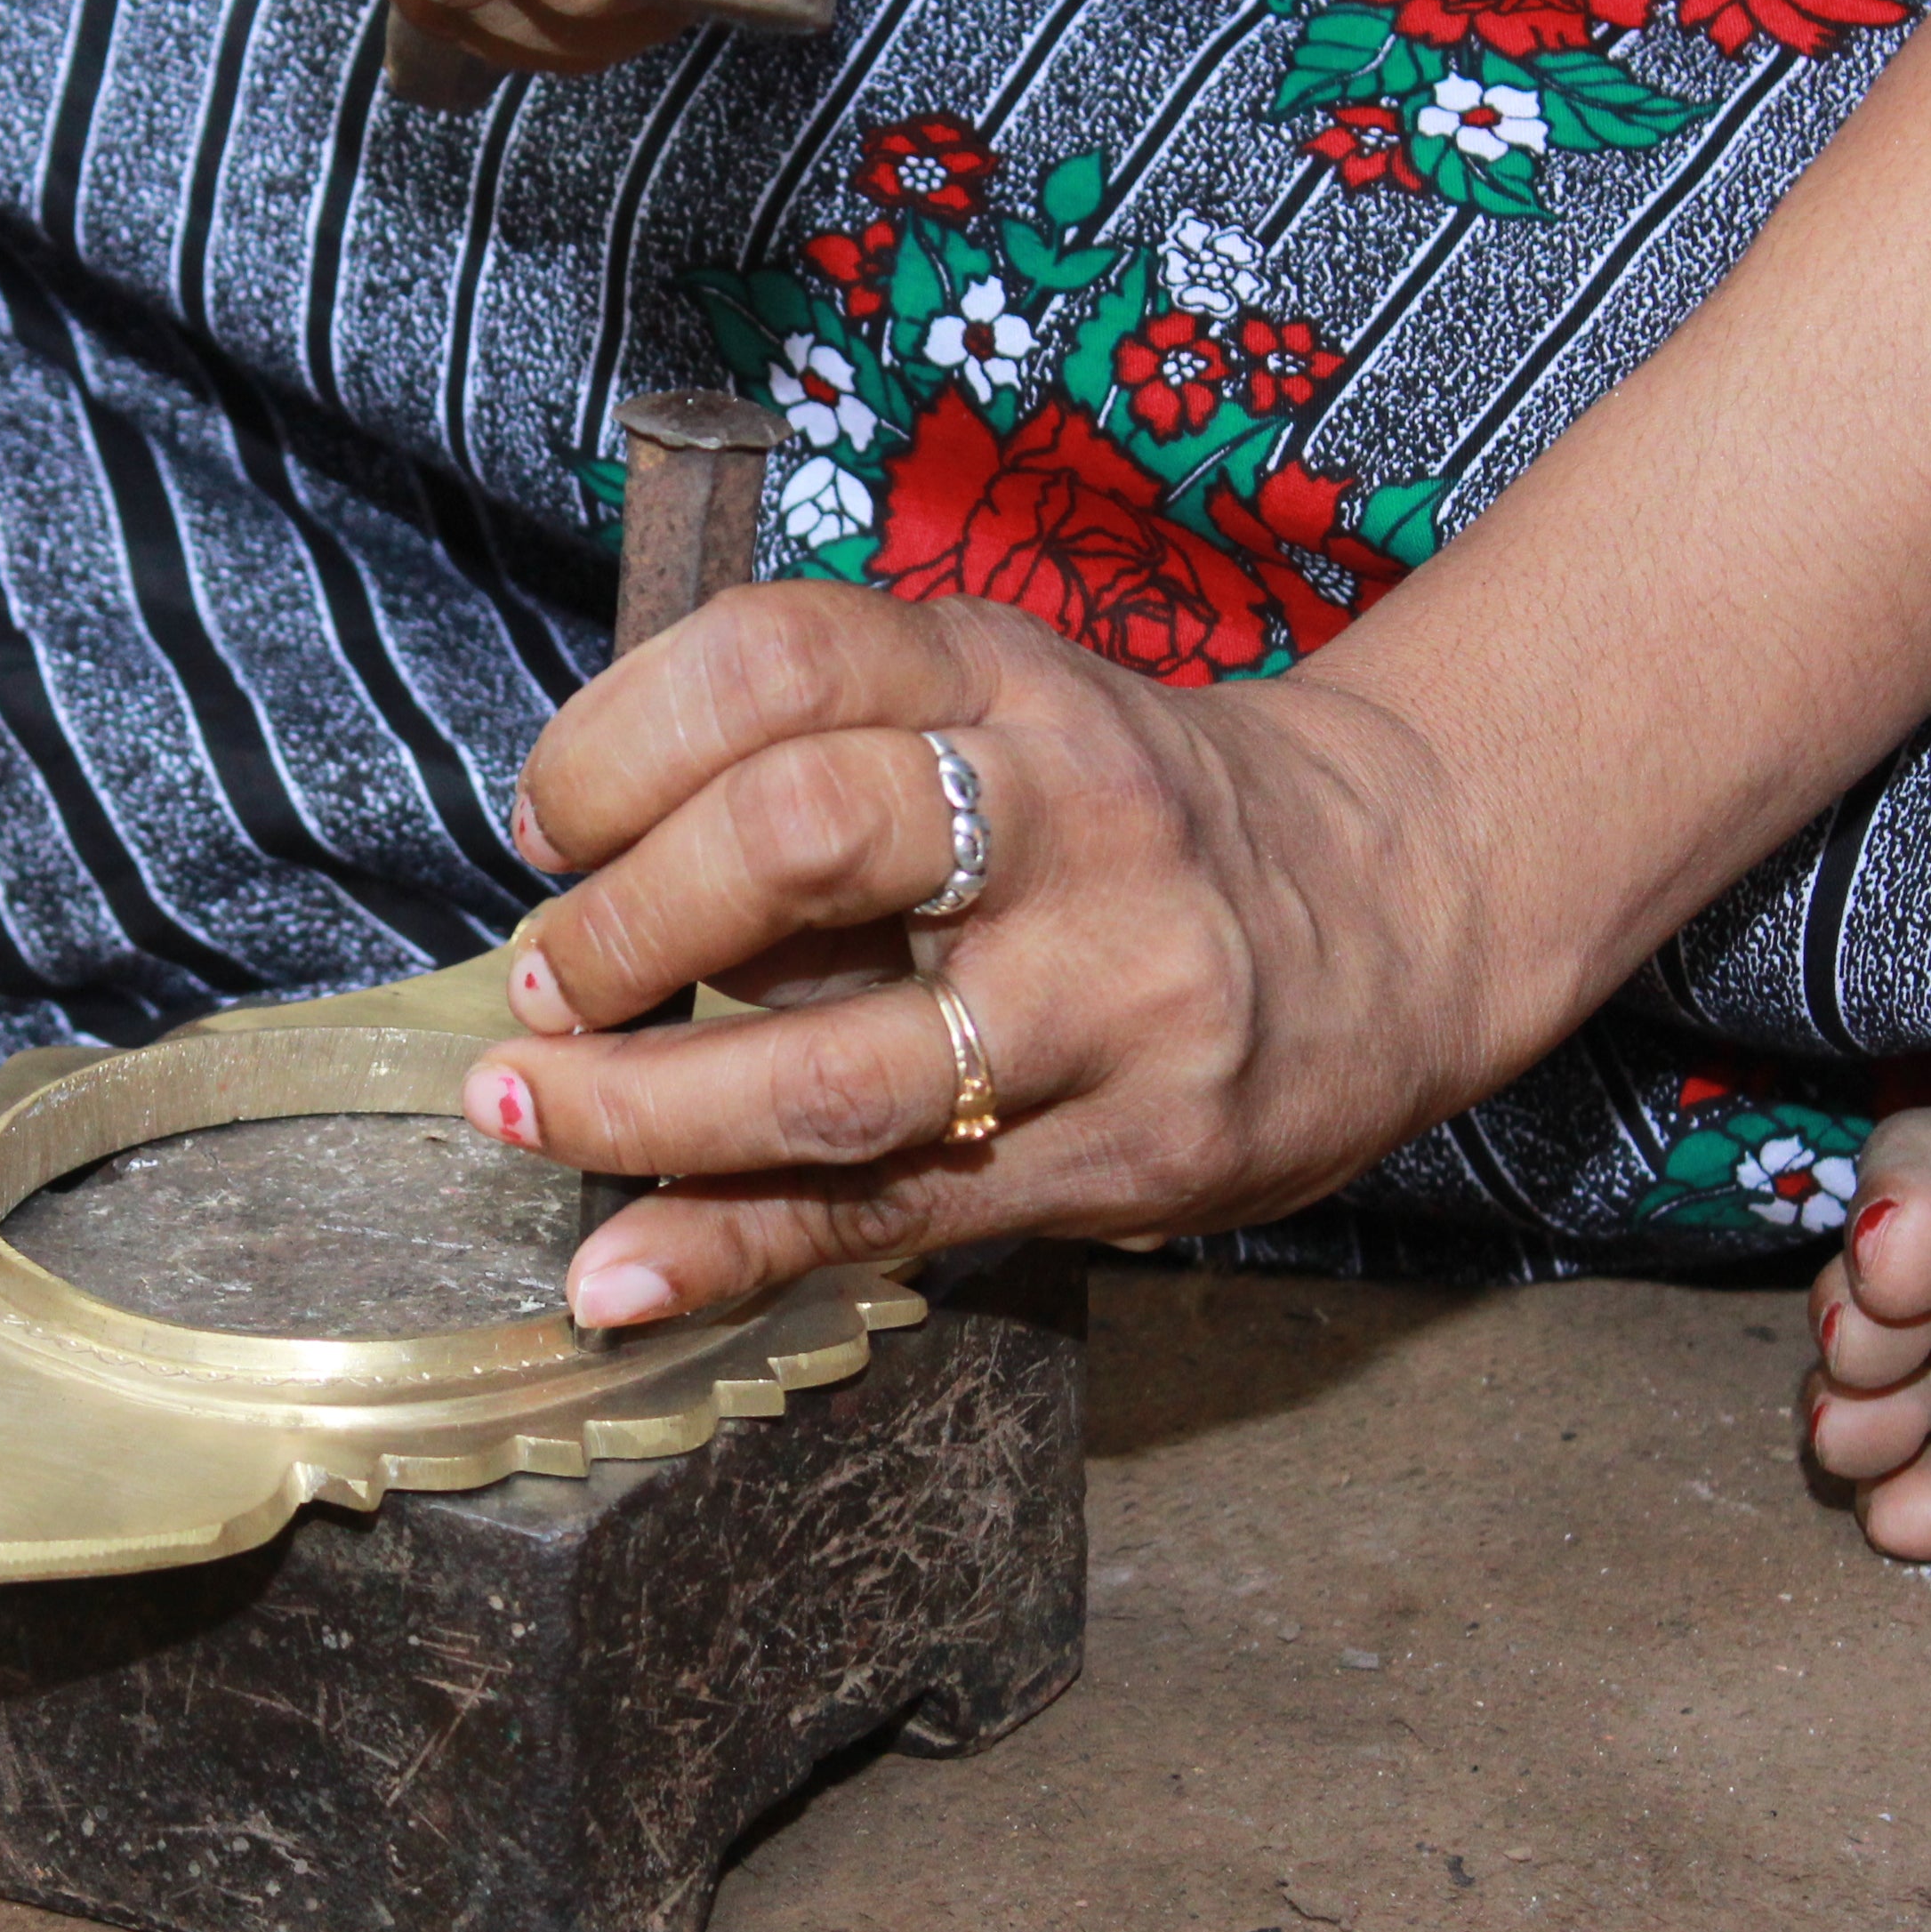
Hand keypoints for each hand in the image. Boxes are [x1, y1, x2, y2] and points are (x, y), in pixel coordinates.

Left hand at [466, 584, 1521, 1325]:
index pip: (779, 659)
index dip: (621, 739)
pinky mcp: (1136, 1152)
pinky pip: (893, 1211)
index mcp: (1005, 679)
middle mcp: (1069, 815)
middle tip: (541, 979)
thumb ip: (820, 777)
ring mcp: (1112, 993)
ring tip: (524, 1109)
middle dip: (625, 924)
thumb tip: (578, 886)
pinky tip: (619, 1272)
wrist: (1406, 902)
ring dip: (640, 1106)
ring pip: (841, 1068)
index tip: (548, 819)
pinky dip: (728, 1248)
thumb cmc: (1134, 812)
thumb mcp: (1002, 720)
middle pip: (802, 834)